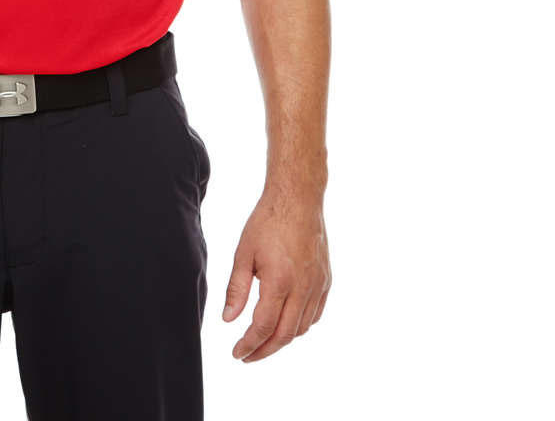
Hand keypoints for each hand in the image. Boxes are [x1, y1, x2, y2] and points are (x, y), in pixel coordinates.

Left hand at [222, 181, 330, 361]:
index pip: (263, 327)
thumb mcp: (243, 253)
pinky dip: (299, 325)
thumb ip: (236, 289)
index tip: (237, 353)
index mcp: (279, 282)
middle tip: (248, 356)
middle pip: (284, 335)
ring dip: (282, 339)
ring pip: (301, 328)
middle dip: (264, 351)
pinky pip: (315, 314)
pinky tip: (286, 323)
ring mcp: (318, 286)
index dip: (249, 345)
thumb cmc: (268, 221)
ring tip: (263, 340)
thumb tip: (228, 320)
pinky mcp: (326, 281)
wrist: (298, 199)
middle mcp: (302, 289)